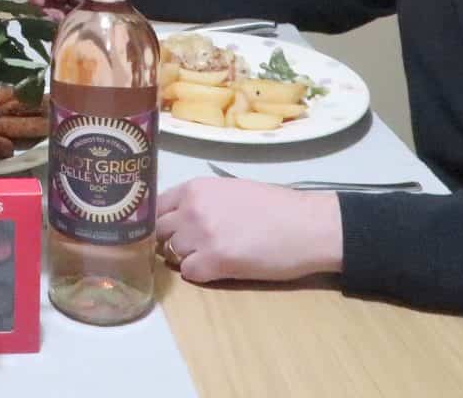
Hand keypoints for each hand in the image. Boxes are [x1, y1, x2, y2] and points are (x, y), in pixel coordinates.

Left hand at [155, 177, 342, 282]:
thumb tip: (178, 216)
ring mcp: (201, 236)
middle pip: (160, 232)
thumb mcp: (230, 190)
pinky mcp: (215, 263)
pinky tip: (219, 268)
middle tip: (194, 245)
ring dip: (188, 258)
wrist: (307, 225)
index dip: (161, 220)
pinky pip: (189, 274)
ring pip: (172, 254)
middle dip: (171, 240)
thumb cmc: (275, 206)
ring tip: (213, 256)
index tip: (169, 229)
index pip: (155, 206)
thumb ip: (201, 200)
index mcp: (196, 188)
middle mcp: (191, 209)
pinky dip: (200, 274)